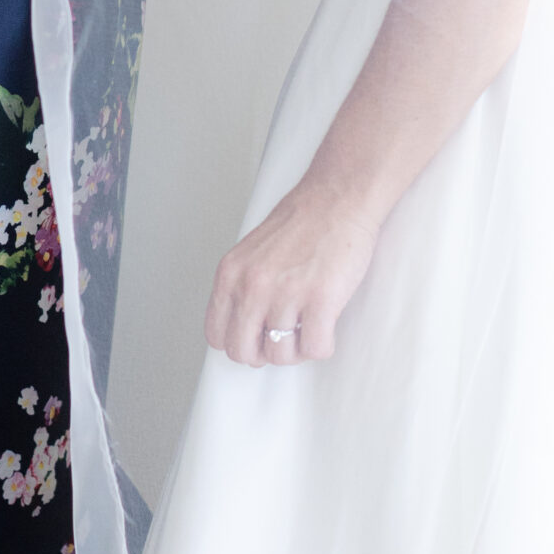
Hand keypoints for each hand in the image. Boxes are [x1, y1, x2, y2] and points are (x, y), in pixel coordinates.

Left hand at [204, 179, 379, 367]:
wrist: (337, 198)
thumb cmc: (302, 221)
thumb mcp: (252, 252)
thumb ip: (242, 287)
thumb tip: (244, 326)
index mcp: (231, 275)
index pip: (217, 335)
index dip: (239, 342)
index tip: (255, 337)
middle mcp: (253, 286)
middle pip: (244, 352)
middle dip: (264, 352)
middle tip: (283, 337)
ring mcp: (286, 294)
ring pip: (280, 356)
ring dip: (297, 349)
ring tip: (307, 327)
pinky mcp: (322, 299)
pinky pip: (315, 349)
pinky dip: (322, 345)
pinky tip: (326, 326)